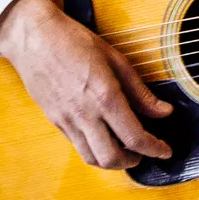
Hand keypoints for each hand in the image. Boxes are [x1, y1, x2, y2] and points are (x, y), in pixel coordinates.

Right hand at [0, 0, 173, 168]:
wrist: (34, 37)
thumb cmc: (74, 41)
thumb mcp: (115, 59)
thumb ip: (139, 91)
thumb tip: (163, 111)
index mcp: (105, 96)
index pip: (134, 137)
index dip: (154, 148)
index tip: (165, 151)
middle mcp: (85, 114)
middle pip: (111, 158)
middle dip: (132, 162)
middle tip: (145, 153)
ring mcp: (67, 120)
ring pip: (91, 158)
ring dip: (112, 161)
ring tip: (125, 149)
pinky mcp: (55, 121)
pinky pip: (77, 146)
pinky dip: (94, 149)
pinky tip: (103, 136)